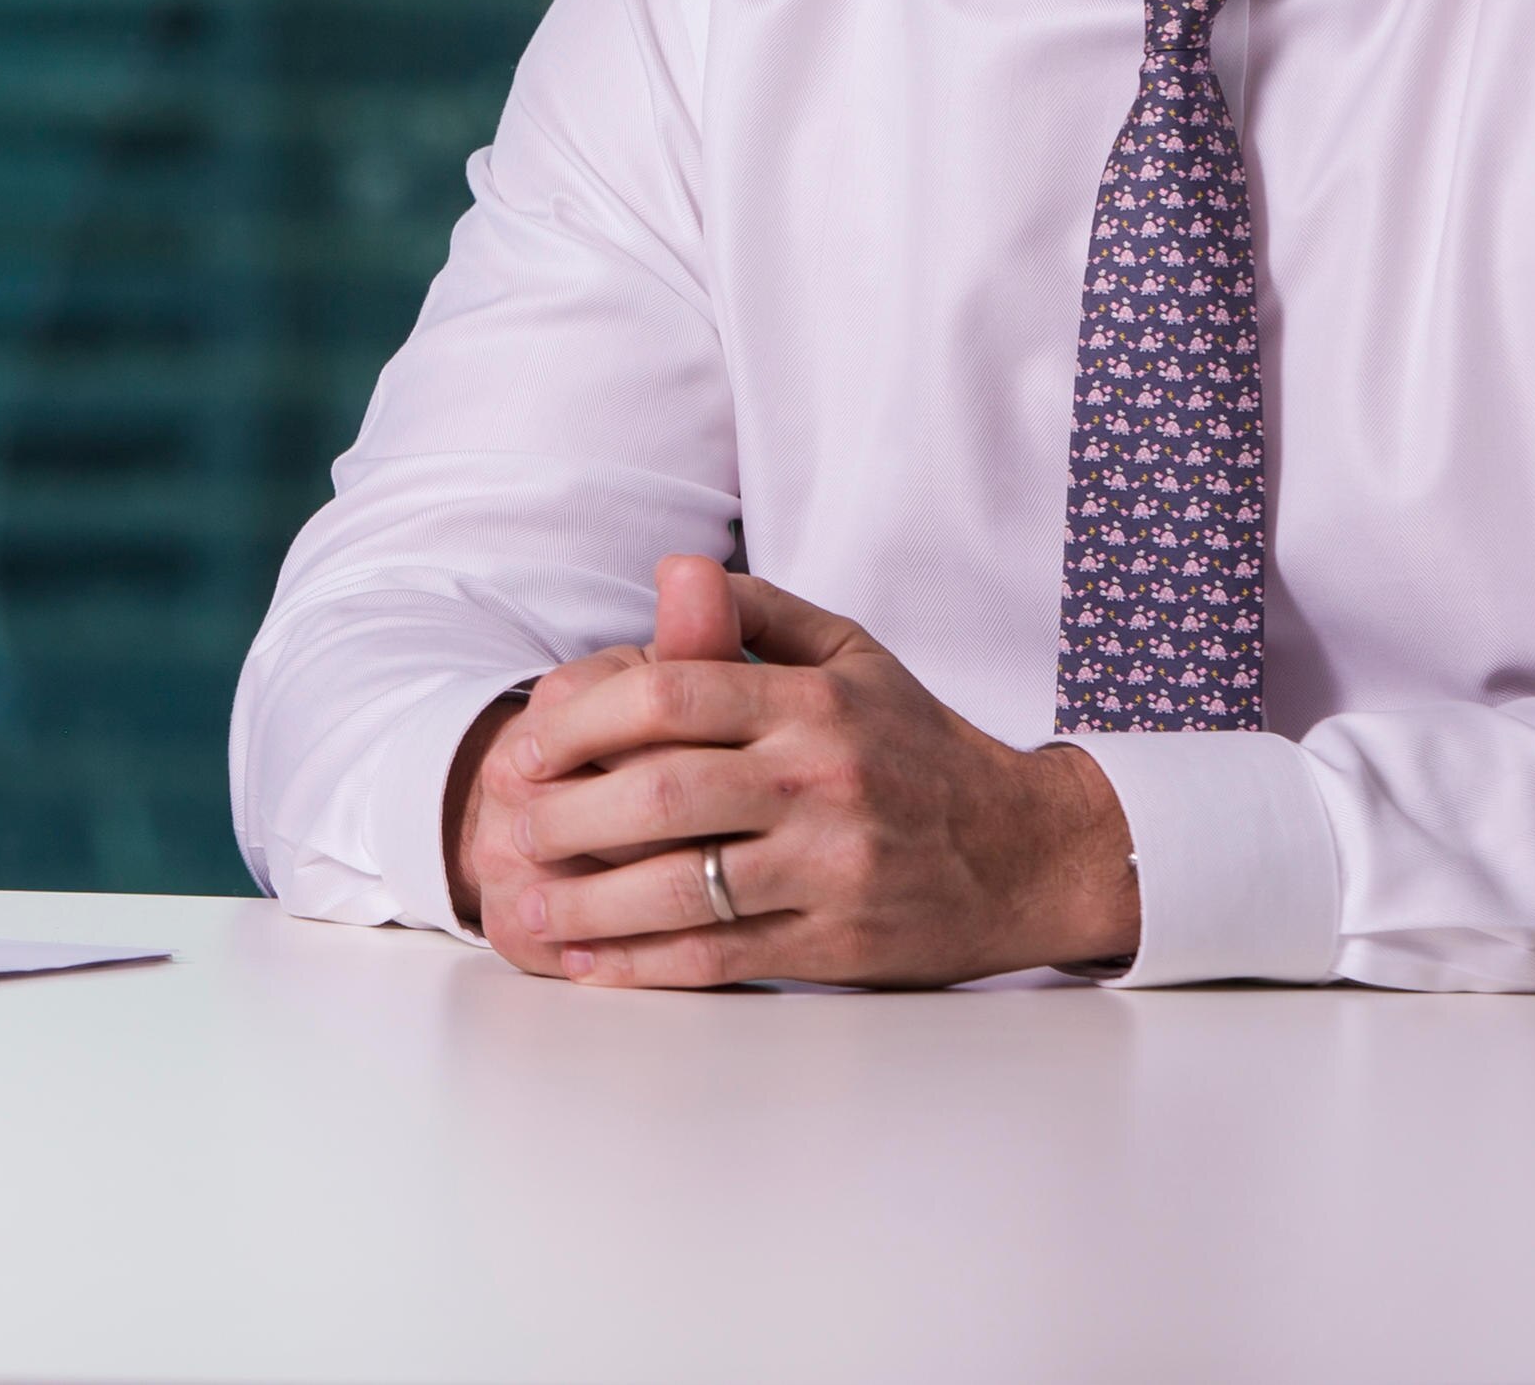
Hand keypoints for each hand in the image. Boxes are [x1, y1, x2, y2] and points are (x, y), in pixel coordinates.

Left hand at [445, 555, 1136, 988]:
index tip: (526, 745)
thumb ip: (756, 613)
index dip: (579, 719)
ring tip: (522, 904)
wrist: (1026, 852)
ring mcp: (831, 867)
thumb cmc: (917, 746)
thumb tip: (671, 570)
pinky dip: (643, 964)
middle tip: (508, 826)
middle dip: (564, 814)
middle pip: (660, 793)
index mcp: (813, 702)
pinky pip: (722, 956)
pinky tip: (587, 961)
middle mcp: (821, 780)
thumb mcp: (853, 656)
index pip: (669, 694)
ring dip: (585, 901)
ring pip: (682, 887)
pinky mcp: (838, 943)